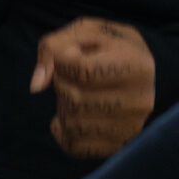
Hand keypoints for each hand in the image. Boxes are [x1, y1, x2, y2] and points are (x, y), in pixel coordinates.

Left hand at [30, 17, 155, 158]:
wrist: (142, 72)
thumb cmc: (108, 47)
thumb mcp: (85, 31)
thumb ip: (53, 47)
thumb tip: (37, 86)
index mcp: (136, 65)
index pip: (81, 70)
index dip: (63, 60)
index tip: (71, 54)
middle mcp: (140, 101)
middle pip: (75, 99)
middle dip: (60, 83)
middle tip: (71, 76)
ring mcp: (131, 128)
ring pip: (72, 124)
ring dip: (61, 106)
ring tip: (75, 93)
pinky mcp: (118, 147)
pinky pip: (73, 147)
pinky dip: (62, 130)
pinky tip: (73, 115)